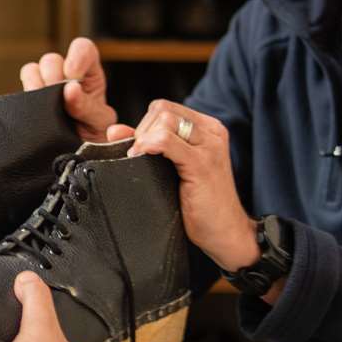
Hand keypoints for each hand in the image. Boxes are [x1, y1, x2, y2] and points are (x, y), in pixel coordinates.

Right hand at [19, 37, 116, 142]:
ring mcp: (45, 86)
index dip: (77, 57)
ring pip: (33, 68)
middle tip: (58, 97)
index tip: (73, 76)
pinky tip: (35, 108)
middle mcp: (66, 76)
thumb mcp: (100, 123)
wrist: (77, 159)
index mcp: (89, 75)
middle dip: (54, 78)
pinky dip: (27, 92)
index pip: (83, 49)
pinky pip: (22, 82)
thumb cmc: (94, 138)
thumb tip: (71, 90)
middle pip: (53, 59)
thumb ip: (91, 108)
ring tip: (44, 106)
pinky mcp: (29, 99)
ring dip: (38, 85)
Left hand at [126, 100, 259, 274]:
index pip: (165, 108)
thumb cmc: (200, 204)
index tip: (141, 149)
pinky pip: (165, 141)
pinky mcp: (202, 163)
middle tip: (141, 157)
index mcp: (207, 128)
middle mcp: (212, 132)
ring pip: (163, 120)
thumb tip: (115, 130)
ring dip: (144, 138)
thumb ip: (147, 145)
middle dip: (143, 131)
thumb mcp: (172, 168)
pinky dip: (146, 146)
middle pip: (162, 110)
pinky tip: (140, 159)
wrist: (226, 233)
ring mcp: (209, 146)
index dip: (145, 125)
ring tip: (142, 160)